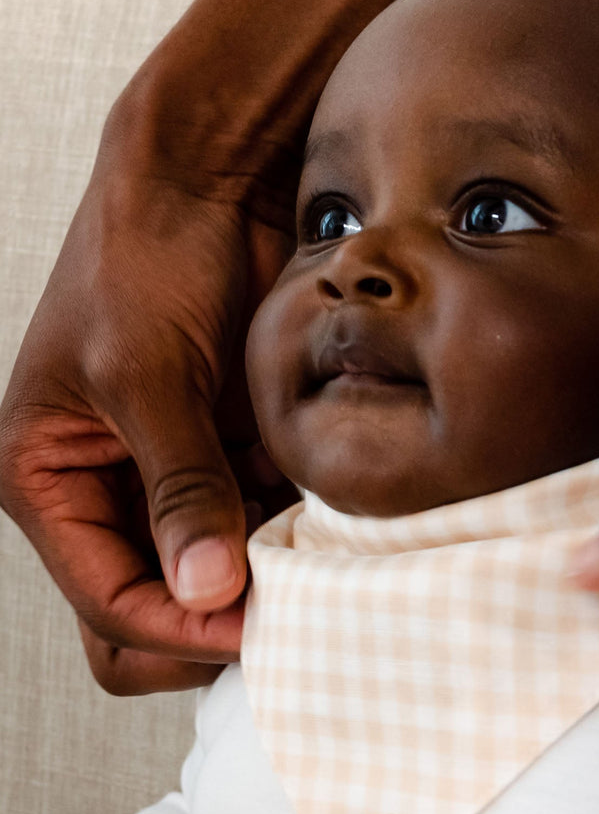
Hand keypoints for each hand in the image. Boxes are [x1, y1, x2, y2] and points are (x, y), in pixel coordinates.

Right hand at [0, 0, 431, 693]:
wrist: (207, 181)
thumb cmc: (146, 257)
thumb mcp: (150, 375)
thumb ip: (180, 486)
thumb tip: (209, 591)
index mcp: (50, 478)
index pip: (105, 601)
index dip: (178, 627)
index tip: (254, 632)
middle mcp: (108, 487)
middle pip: (147, 608)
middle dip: (208, 623)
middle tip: (285, 619)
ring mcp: (172, 473)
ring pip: (209, 573)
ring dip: (260, 582)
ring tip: (320, 575)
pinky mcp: (228, 450)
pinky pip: (256, 522)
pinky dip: (288, 535)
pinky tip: (331, 528)